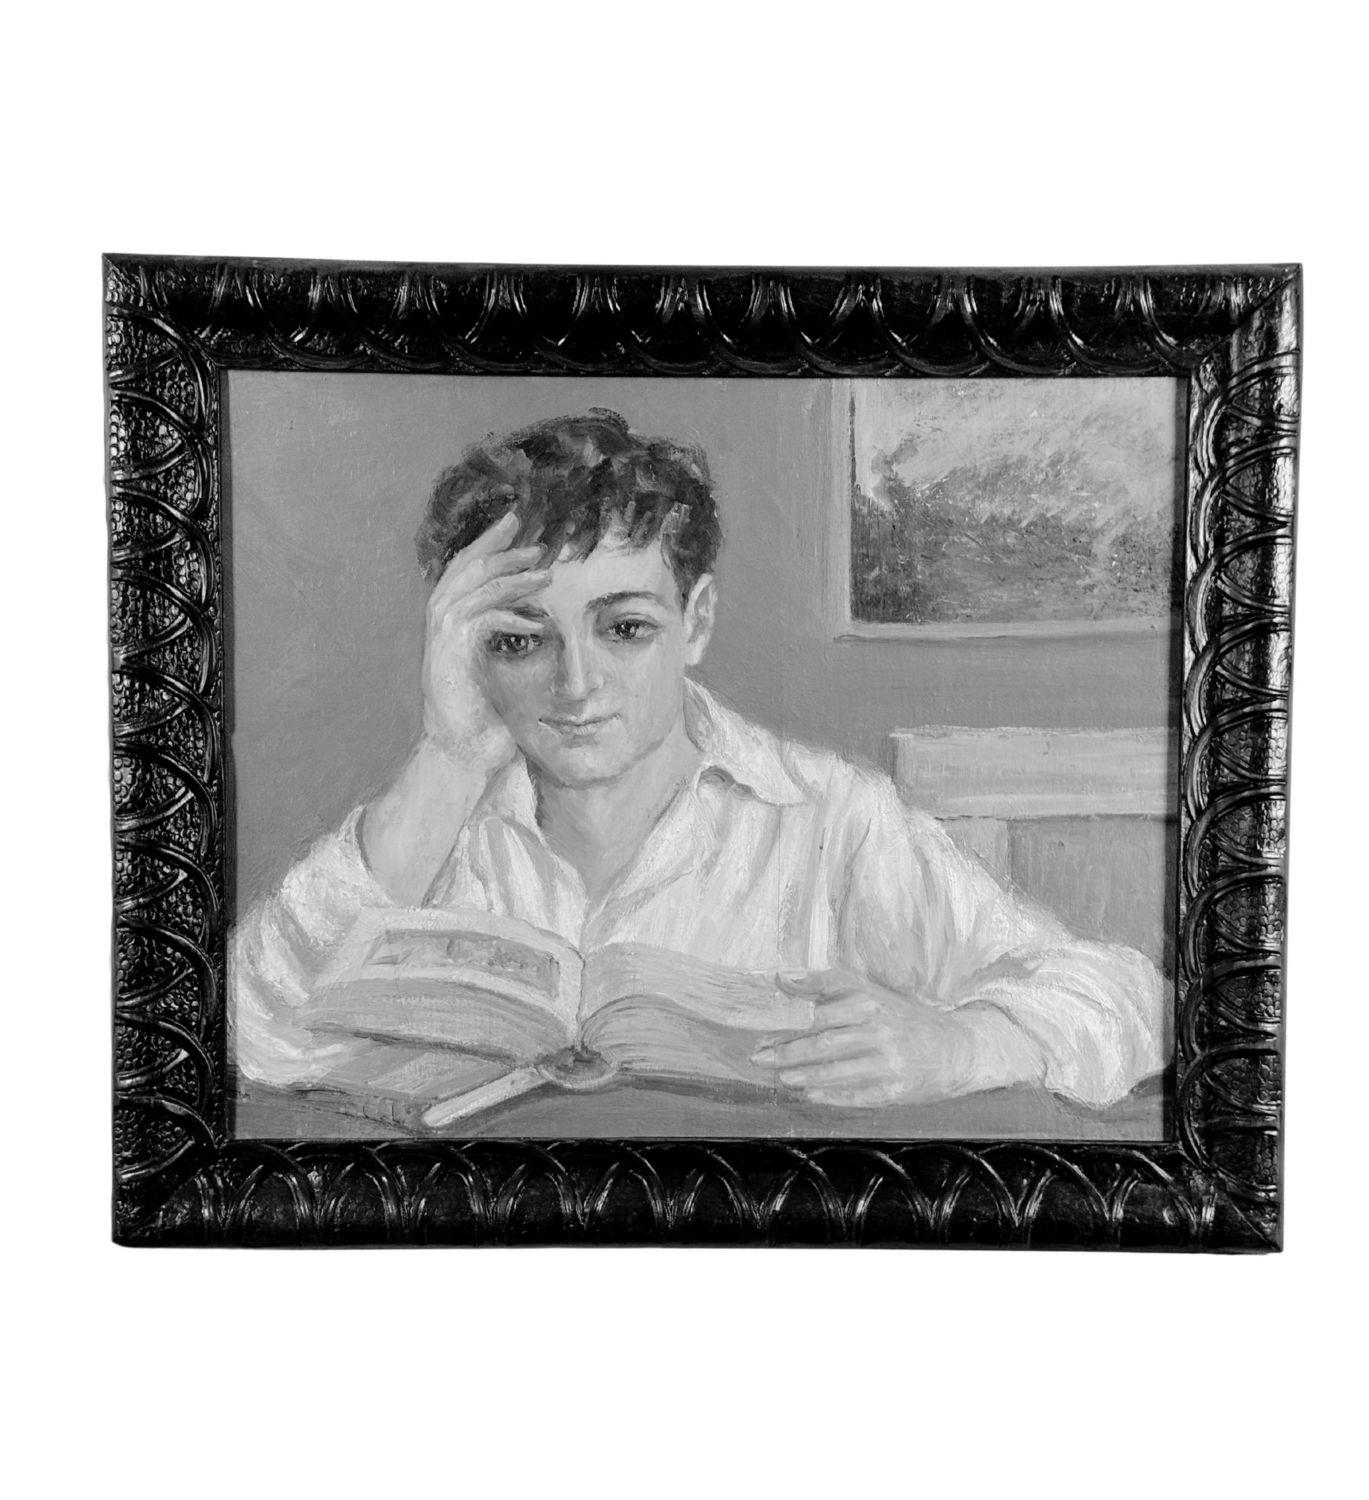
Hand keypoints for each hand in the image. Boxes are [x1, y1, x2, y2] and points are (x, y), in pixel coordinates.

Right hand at [421, 512, 548, 771]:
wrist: (462, 759)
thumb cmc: (489, 721)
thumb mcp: (509, 672)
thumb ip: (519, 643)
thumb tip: (550, 624)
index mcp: (456, 625)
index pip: (468, 572)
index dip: (489, 546)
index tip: (518, 527)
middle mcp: (442, 628)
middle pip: (461, 568)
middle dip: (493, 543)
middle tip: (522, 521)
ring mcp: (441, 643)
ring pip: (467, 589)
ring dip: (505, 575)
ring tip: (542, 566)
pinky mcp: (446, 660)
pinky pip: (476, 624)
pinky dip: (506, 616)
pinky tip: (536, 619)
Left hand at [750, 969, 979, 1107]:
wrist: (955, 1049)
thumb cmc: (904, 1018)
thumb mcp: (871, 991)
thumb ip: (828, 983)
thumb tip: (782, 976)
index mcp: (869, 1001)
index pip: (820, 1010)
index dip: (787, 1021)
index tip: (761, 1028)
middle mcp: (879, 1029)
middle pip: (822, 1042)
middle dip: (786, 1052)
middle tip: (759, 1057)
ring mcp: (888, 1061)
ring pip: (835, 1070)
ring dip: (802, 1075)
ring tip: (781, 1077)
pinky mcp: (895, 1089)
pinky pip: (855, 1095)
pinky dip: (829, 1096)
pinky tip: (810, 1094)